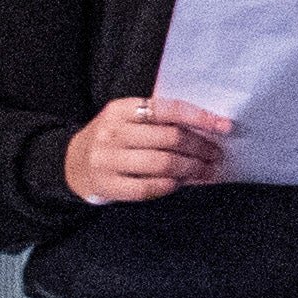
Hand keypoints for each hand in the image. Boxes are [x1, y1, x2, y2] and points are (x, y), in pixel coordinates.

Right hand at [65, 95, 231, 204]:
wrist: (72, 164)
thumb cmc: (113, 139)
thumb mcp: (128, 119)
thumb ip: (159, 120)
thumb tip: (209, 129)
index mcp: (121, 109)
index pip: (168, 109)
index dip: (200, 117)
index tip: (224, 127)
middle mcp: (112, 132)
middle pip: (170, 139)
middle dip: (201, 148)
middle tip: (217, 155)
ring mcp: (107, 160)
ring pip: (163, 164)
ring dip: (193, 169)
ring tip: (207, 171)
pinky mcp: (106, 185)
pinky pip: (149, 188)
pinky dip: (171, 186)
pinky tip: (181, 183)